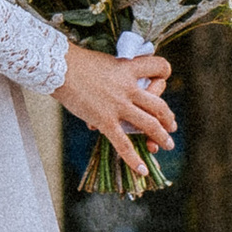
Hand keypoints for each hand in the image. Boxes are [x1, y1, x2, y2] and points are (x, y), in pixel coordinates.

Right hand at [60, 38, 176, 178]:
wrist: (60, 68)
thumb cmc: (76, 62)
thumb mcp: (104, 61)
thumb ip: (115, 72)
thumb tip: (117, 80)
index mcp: (129, 69)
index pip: (159, 68)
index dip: (163, 73)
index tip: (163, 80)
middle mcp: (129, 88)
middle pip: (159, 105)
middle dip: (168, 119)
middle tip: (171, 126)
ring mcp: (119, 106)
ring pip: (150, 125)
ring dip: (162, 137)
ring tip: (167, 145)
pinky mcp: (105, 121)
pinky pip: (124, 144)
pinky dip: (134, 159)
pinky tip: (142, 170)